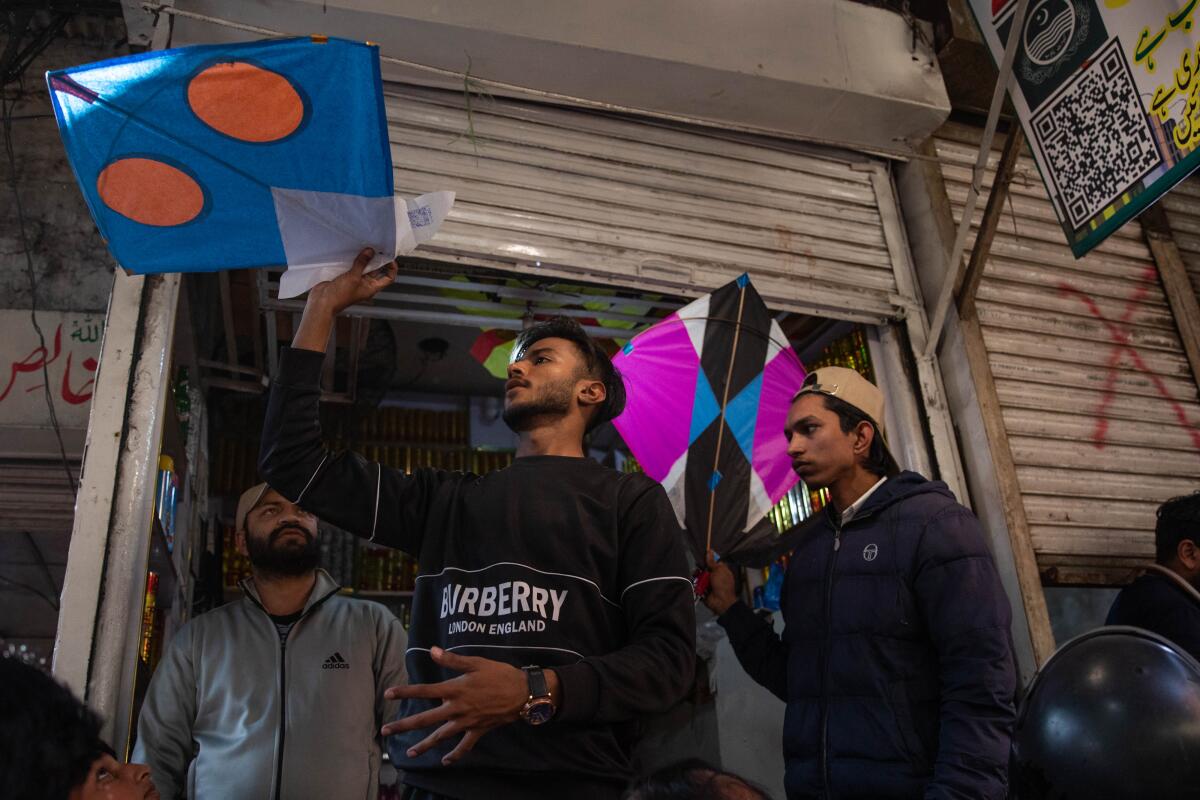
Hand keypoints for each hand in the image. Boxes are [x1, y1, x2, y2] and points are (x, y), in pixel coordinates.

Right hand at [309, 247, 396, 314]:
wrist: (322, 301)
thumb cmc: (339, 296)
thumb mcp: (353, 277)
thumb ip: (362, 263)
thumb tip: (370, 252)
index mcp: (371, 288)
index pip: (388, 278)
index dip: (392, 268)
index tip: (389, 258)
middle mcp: (365, 284)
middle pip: (376, 270)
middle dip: (376, 260)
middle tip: (375, 248)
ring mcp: (355, 280)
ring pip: (364, 267)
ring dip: (365, 258)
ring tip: (364, 248)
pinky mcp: (346, 277)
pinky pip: (353, 267)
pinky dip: (354, 260)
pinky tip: (353, 252)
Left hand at [381, 647, 539, 764]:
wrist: (523, 693)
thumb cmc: (499, 674)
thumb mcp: (476, 662)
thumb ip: (453, 659)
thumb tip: (432, 650)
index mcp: (455, 689)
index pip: (424, 691)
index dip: (405, 692)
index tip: (388, 694)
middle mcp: (457, 708)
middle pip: (426, 718)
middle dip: (405, 725)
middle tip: (386, 730)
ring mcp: (467, 722)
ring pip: (441, 736)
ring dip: (424, 745)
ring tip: (410, 753)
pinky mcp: (478, 731)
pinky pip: (464, 746)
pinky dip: (454, 755)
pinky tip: (445, 761)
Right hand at [702, 550, 737, 615]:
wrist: (720, 602)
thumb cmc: (723, 585)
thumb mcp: (718, 571)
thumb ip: (712, 562)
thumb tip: (710, 551)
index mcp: (721, 570)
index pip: (713, 561)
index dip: (708, 558)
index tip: (703, 554)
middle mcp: (714, 575)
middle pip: (704, 568)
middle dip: (701, 567)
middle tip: (699, 567)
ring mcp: (708, 582)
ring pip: (699, 575)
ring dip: (698, 576)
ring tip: (698, 577)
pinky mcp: (702, 588)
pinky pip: (696, 583)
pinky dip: (696, 582)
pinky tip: (696, 582)